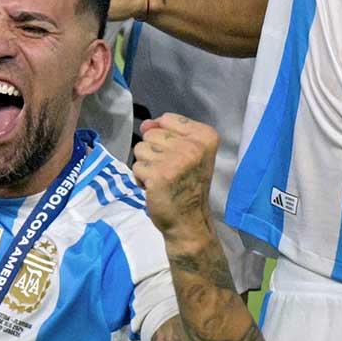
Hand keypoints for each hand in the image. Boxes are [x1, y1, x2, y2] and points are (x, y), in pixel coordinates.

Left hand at [130, 113, 219, 239]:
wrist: (189, 221)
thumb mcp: (186, 152)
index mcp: (205, 137)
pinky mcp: (158, 175)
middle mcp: (194, 147)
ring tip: (162, 179)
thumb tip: (145, 124)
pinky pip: (136, 166)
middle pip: (151, 133)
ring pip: (140, 148)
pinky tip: (155, 188)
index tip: (179, 156)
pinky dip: (141, 179)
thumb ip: (166, 131)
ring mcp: (175, 161)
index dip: (165, 138)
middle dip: (154, 152)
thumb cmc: (187, 185)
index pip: (167, 118)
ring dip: (146, 165)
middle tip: (170, 171)